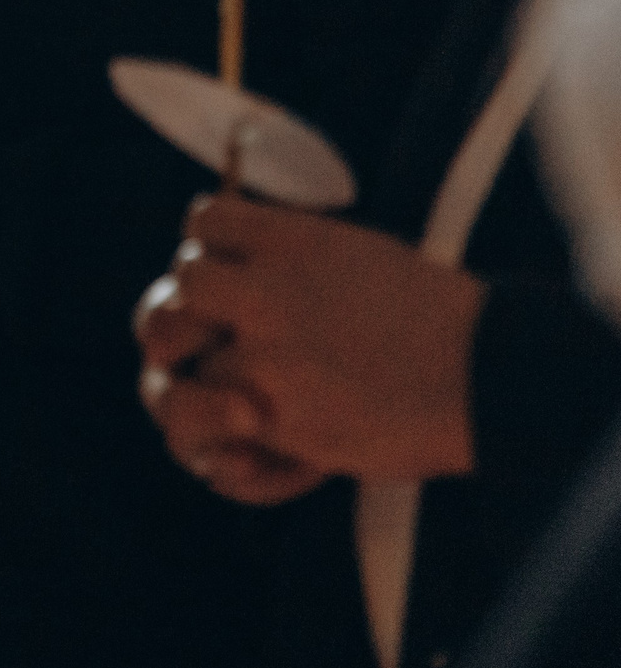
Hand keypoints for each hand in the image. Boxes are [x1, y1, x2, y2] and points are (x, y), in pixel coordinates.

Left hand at [134, 194, 484, 489]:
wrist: (489, 381)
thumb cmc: (435, 321)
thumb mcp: (360, 255)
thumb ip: (289, 256)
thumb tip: (229, 264)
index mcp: (292, 240)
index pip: (205, 220)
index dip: (212, 247)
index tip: (232, 271)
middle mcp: (265, 290)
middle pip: (180, 286)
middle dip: (190, 312)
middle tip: (217, 338)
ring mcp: (263, 354)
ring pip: (179, 363)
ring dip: (196, 383)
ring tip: (235, 399)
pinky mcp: (271, 415)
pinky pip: (213, 429)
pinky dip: (232, 443)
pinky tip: (256, 447)